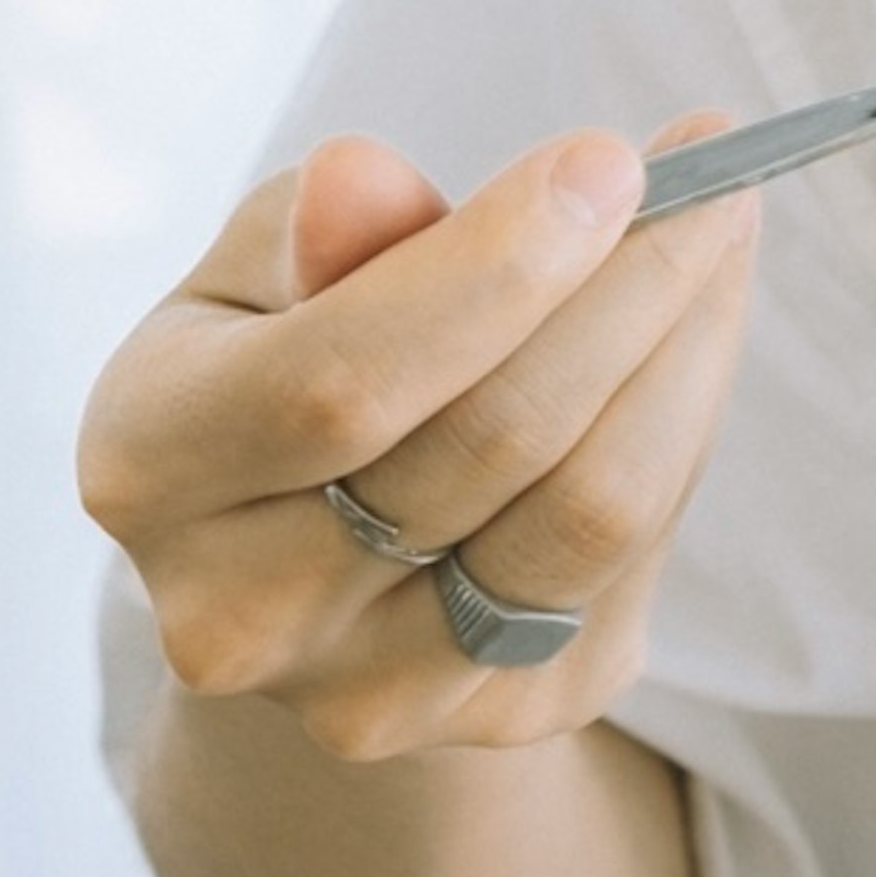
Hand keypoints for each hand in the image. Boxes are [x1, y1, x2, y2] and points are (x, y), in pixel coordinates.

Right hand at [79, 125, 760, 761]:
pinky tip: (692, 337)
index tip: (611, 159)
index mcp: (150, 470)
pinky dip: (684, 425)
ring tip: (725, 231)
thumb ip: (311, 229)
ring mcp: (372, 692)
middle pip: (492, 442)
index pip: (337, 380)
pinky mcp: (500, 717)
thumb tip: (361, 182)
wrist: (310, 565)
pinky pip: (634, 557)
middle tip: (714, 176)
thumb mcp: (261, 273)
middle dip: (631, 285)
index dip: (493, 270)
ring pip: (589, 512)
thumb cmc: (287, 362)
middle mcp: (242, 615)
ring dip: (688, 352)